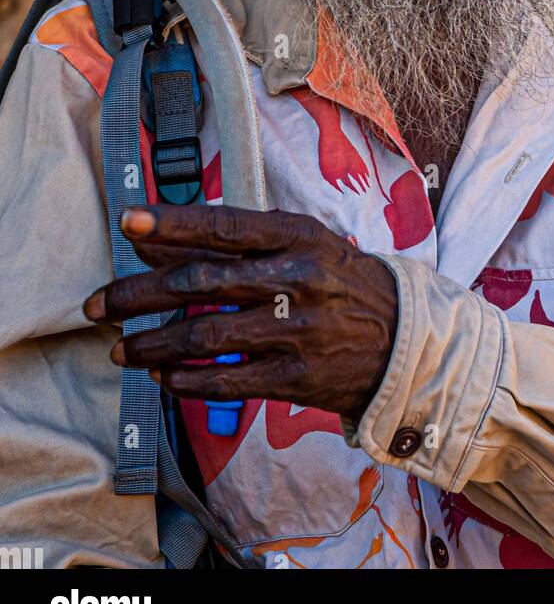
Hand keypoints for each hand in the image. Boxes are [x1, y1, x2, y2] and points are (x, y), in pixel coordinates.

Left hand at [83, 205, 398, 421]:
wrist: (404, 339)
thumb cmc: (338, 281)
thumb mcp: (296, 246)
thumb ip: (228, 242)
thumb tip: (150, 238)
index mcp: (297, 237)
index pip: (224, 226)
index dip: (172, 224)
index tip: (127, 221)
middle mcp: (296, 279)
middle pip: (202, 283)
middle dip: (139, 294)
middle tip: (98, 304)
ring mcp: (298, 331)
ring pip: (207, 337)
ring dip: (153, 344)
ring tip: (122, 349)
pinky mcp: (298, 378)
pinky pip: (230, 382)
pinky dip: (189, 381)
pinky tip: (164, 377)